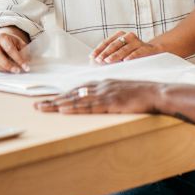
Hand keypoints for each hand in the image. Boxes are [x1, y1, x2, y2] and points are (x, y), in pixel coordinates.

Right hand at [0, 26, 30, 72]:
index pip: (10, 49)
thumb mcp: (19, 43)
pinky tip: (4, 70)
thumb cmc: (11, 42)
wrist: (0, 40)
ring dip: (3, 69)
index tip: (26, 67)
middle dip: (8, 65)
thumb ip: (24, 51)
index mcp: (2, 37)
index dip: (18, 59)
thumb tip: (27, 62)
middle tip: (17, 71)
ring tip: (12, 71)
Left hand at [34, 80, 160, 113]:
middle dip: (54, 100)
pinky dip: (74, 108)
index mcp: (104, 83)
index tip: (50, 100)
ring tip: (42, 108)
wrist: (157, 93)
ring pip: (76, 99)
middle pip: (73, 93)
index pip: (78, 90)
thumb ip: (111, 95)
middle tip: (37, 105)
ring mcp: (105, 94)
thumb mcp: (124, 91)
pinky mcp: (110, 102)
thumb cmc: (143, 95)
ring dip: (58, 104)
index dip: (63, 95)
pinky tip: (63, 110)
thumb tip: (100, 102)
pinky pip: (88, 106)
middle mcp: (101, 86)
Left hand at [91, 31, 160, 63]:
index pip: (107, 42)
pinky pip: (137, 52)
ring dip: (115, 55)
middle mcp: (128, 36)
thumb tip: (94, 60)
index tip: (92, 57)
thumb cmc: (132, 53)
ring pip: (124, 48)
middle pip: (114, 45)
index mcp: (120, 35)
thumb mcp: (120, 51)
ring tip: (108, 61)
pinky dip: (131, 56)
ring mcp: (137, 41)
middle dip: (105, 53)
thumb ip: (110, 53)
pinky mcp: (145, 48)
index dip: (99, 49)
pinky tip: (125, 61)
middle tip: (98, 60)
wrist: (153, 51)